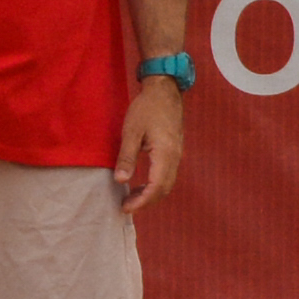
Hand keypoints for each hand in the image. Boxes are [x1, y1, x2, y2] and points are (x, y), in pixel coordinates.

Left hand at [114, 71, 187, 212]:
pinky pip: (168, 175)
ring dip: (151, 194)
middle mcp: (175, 158)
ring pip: (168, 184)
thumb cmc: (147, 108)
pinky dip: (156, 185)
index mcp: (165, 154)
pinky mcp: (175, 152)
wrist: (165, 91)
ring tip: (132, 197)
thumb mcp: (131, 132)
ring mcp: (177, 155)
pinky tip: (142, 183)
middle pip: (164, 189)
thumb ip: (127, 157)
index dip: (141, 201)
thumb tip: (120, 180)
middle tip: (126, 206)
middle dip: (146, 202)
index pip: (156, 187)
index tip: (125, 207)